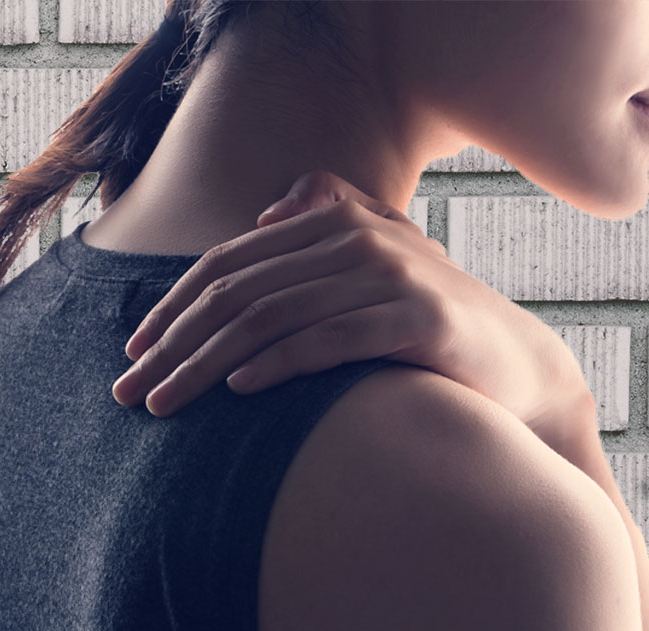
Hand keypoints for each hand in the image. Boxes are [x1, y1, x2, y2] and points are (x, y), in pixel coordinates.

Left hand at [106, 170, 597, 453]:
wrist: (519, 370)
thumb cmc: (430, 325)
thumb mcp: (384, 262)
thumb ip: (336, 218)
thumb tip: (272, 210)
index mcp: (338, 222)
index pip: (231, 263)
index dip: (173, 305)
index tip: (132, 351)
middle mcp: (360, 239)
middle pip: (239, 292)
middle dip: (174, 343)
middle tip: (128, 389)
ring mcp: (391, 276)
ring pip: (269, 319)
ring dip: (204, 364)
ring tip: (164, 403)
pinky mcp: (418, 319)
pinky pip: (326, 341)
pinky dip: (274, 364)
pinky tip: (236, 390)